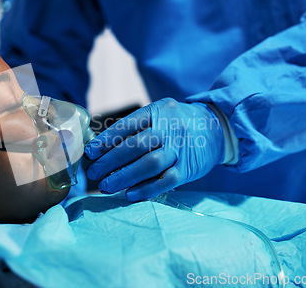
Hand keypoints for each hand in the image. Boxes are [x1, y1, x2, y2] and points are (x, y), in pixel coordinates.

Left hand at [84, 98, 223, 200]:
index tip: (90, 153)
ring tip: (106, 186)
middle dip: (110, 161)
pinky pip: (165, 180)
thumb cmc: (177, 124)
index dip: (106, 140)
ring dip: (124, 177)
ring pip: (149, 164)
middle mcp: (169, 128)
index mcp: (157, 111)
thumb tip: (101, 149)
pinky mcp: (189, 168)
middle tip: (93, 173)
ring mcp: (180, 149)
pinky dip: (146, 189)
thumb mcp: (159, 114)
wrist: (216, 128)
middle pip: (135, 146)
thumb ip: (136, 128)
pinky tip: (129, 194)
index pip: (126, 126)